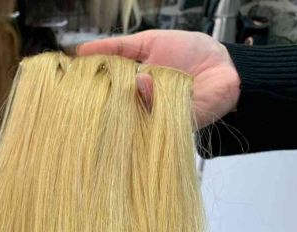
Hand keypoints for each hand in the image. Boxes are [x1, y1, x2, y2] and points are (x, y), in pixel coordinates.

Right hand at [77, 30, 239, 127]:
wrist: (223, 64)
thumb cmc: (189, 53)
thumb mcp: (149, 42)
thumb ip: (118, 47)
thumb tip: (83, 51)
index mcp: (131, 88)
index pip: (104, 91)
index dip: (89, 85)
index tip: (73, 76)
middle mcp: (139, 107)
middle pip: (112, 109)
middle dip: (102, 97)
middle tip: (90, 86)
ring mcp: (154, 118)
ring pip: (130, 115)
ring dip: (127, 96)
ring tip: (132, 77)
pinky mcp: (171, 124)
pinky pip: (154, 117)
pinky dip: (148, 98)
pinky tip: (144, 81)